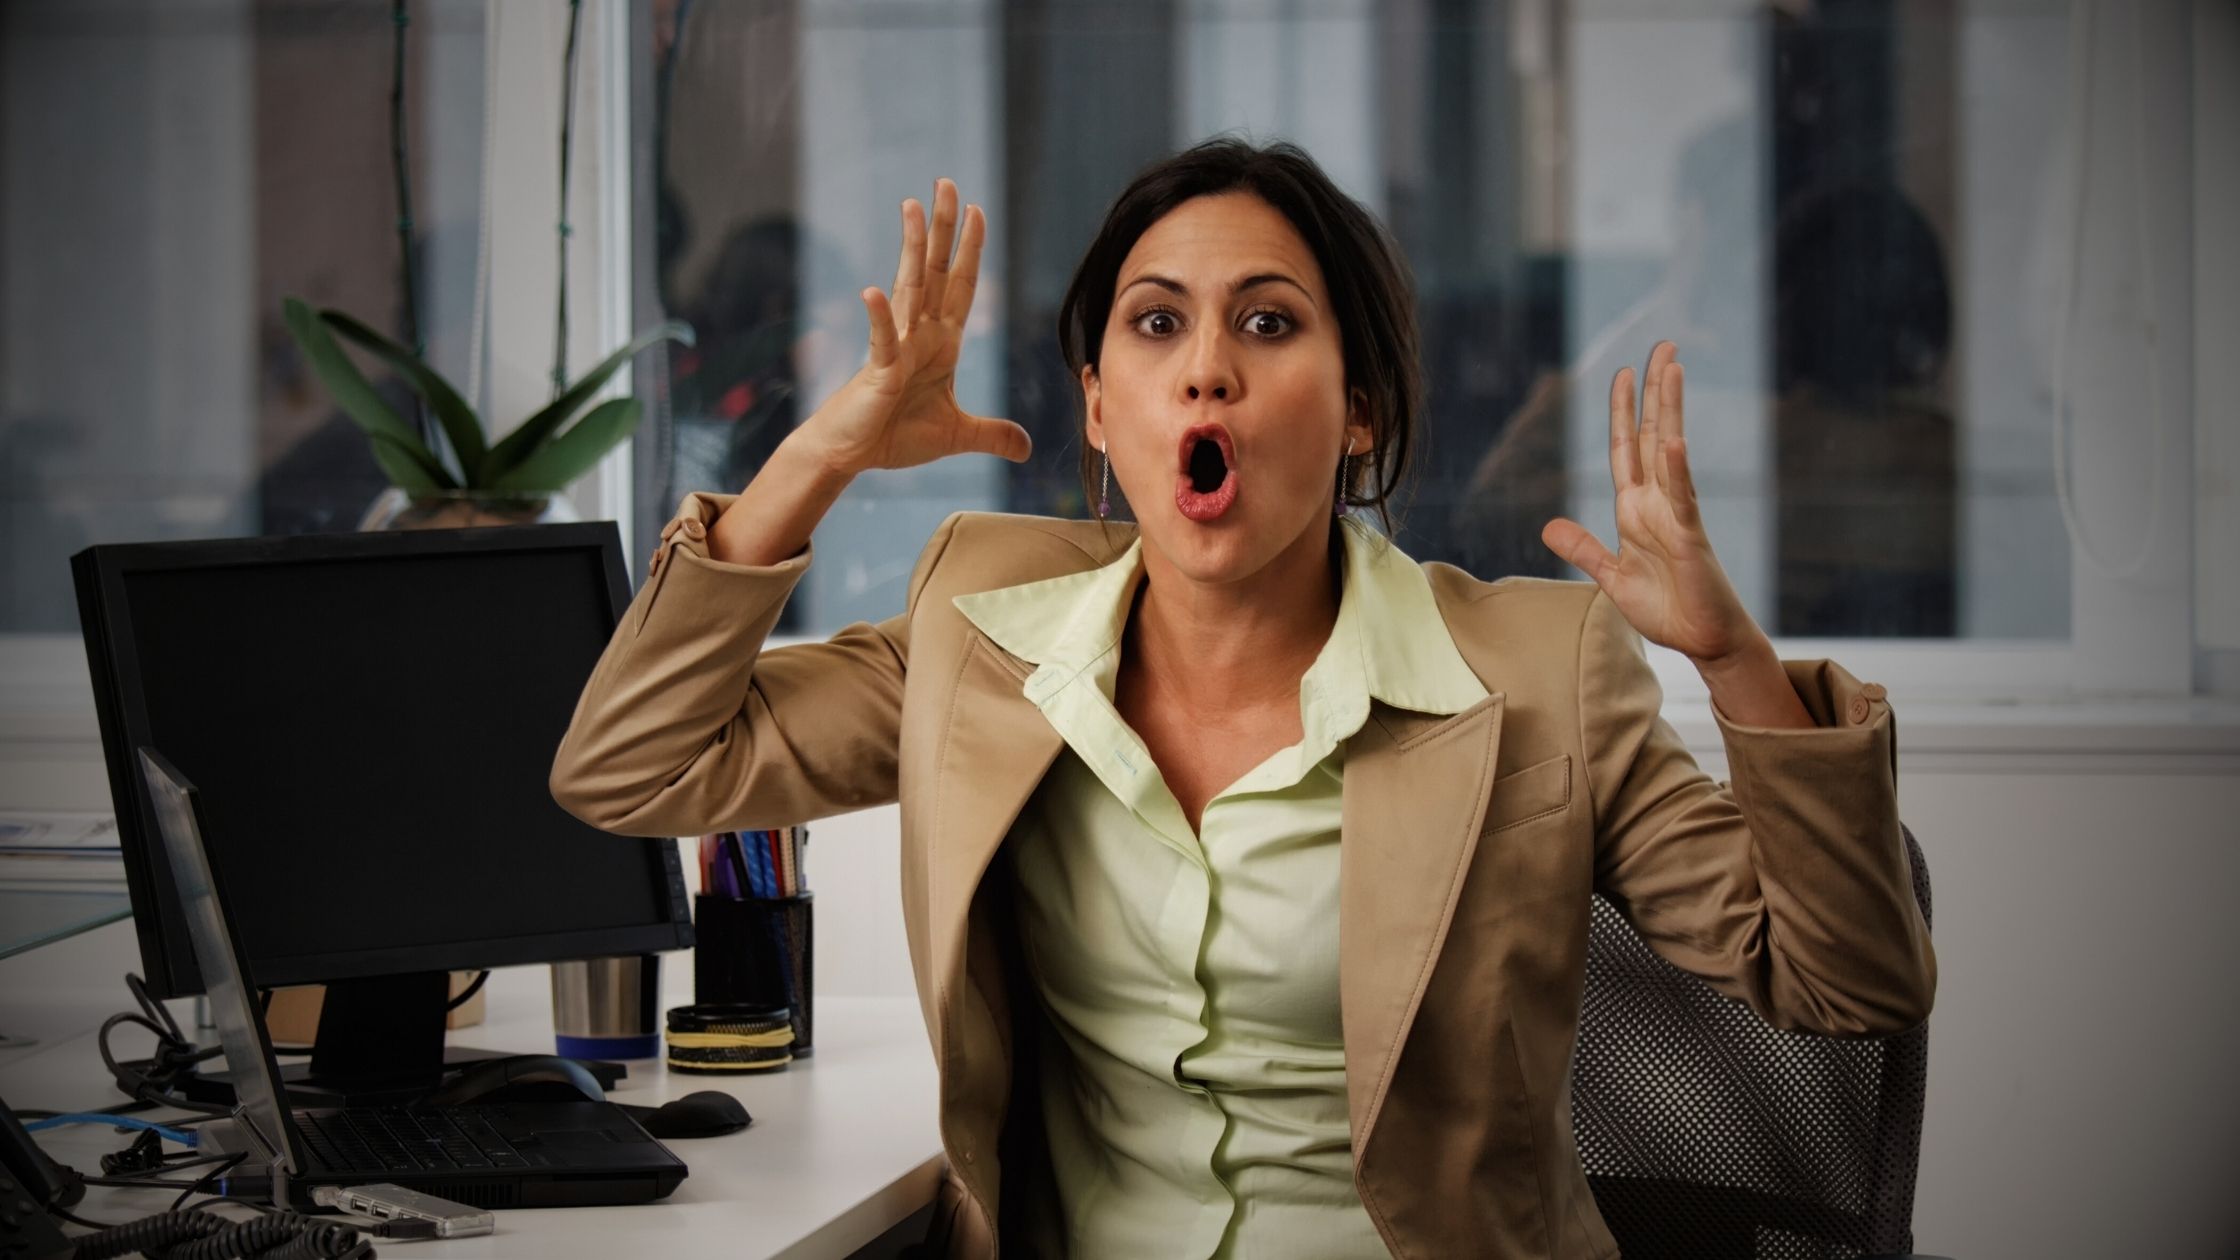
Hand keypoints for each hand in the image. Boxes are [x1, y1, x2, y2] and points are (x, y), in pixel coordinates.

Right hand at [799, 178, 1031, 475]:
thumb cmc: (895, 437)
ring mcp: (897, 347)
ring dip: (912, 248)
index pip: (961, 287)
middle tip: (946, 184)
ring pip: (909, 288)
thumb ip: (992, 434)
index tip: (977, 211)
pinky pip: (881, 341)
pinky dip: (878, 319)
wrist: (852, 454)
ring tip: (912, 207)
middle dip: (944, 229)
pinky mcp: (878, 371)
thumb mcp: (957, 434)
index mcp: (941, 343)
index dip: (971, 251)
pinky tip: (873, 293)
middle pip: (936, 271)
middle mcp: (919, 335)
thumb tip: (1025, 448)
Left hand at [1539, 342, 1762, 667]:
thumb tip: (1549, 525)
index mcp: (1636, 510)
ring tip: (1673, 369)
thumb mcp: (1612, 577)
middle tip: (1664, 347)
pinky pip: (1682, 499)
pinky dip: (1676, 470)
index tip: (1625, 374)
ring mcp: (1676, 517)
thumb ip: (1584, 549)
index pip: (1627, 450)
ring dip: (1669, 412)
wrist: (1704, 641)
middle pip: (1653, 437)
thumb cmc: (1668, 609)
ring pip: (1670, 453)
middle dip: (1655, 393)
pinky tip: (1672, 439)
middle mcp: (1658, 504)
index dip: (1623, 413)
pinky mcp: (1690, 540)